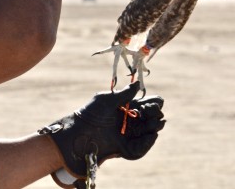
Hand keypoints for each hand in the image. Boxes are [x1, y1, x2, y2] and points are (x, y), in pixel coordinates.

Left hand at [39, 82, 164, 185]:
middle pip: (150, 118)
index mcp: (126, 108)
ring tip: (156, 123)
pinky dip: (148, 143)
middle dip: (156, 115)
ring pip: (148, 132)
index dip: (153, 103)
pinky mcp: (126, 149)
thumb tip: (138, 84)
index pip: (146, 104)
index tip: (156, 101)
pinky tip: (152, 136)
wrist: (78, 134)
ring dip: (154, 127)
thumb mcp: (107, 100)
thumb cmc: (90, 114)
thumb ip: (124, 94)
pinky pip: (140, 148)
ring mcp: (128, 136)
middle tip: (155, 112)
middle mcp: (129, 121)